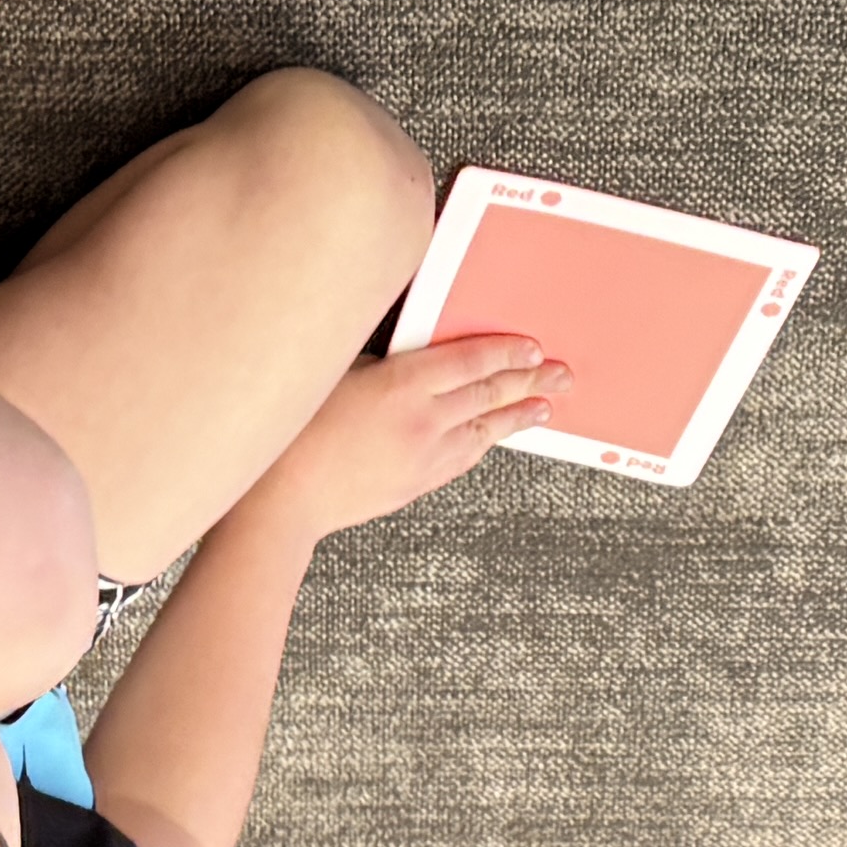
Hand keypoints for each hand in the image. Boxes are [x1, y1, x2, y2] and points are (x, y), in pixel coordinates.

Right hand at [244, 336, 563, 538]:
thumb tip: (412, 352)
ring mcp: (425, 456)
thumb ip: (383, 362)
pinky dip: (486, 442)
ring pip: (486, 430)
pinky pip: (464, 458)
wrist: (285, 498)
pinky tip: (497, 437)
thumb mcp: (338, 374)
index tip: (532, 347)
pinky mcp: (418, 483)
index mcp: (404, 383)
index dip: (507, 353)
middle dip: (531, 381)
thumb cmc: (298, 433)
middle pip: (490, 393)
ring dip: (518, 415)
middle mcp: (425, 420)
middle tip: (561, 374)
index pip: (472, 360)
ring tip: (545, 406)